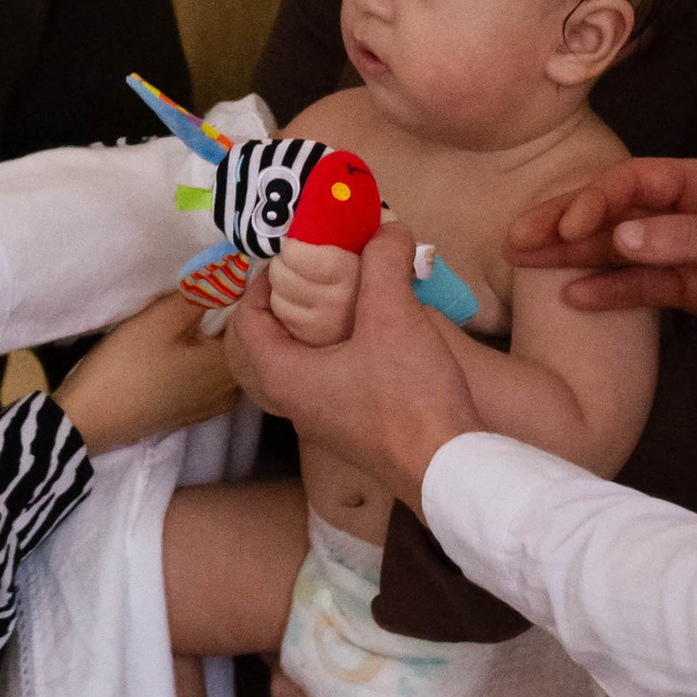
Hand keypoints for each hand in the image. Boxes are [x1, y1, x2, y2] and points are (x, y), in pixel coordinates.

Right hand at [54, 292, 236, 456]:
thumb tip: (232, 271)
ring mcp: (214, 404)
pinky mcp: (195, 412)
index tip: (216, 275)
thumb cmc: (129, 364)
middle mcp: (233, 388)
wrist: (93, 416)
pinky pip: (210, 375)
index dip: (234, 291)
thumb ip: (203, 292)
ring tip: (187, 317)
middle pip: (237, 339)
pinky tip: (178, 348)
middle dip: (223, 313)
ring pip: (223, 357)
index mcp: (232, 363)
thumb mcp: (163, 317)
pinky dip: (201, 357)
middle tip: (199, 292)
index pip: (247, 318)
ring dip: (211, 336)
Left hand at [225, 228, 478, 509]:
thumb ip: (383, 262)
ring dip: (322, 326)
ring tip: (353, 294)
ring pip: (308, 360)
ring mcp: (325, 421)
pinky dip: (344, 349)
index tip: (288, 257)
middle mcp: (295, 402)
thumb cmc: (409, 395)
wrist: (448, 468)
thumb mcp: (393, 314)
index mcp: (284, 376)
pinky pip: (333, 379)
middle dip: (295, 301)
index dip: (261, 282)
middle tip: (320, 270)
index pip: (248, 320)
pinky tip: (379, 333)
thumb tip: (386, 227)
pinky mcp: (354, 430)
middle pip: (277, 340)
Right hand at [502, 155, 696, 364]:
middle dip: (569, 221)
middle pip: (619, 211)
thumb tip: (620, 235)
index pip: (636, 182)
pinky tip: (573, 294)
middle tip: (517, 236)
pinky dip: (612, 290)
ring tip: (525, 263)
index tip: (566, 229)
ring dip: (579, 256)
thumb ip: (687, 240)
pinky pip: (647, 286)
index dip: (595, 201)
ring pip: (625, 249)